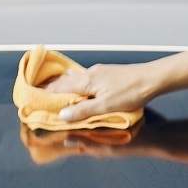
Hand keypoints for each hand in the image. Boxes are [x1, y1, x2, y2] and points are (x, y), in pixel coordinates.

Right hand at [43, 61, 158, 121]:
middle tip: (41, 96)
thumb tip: (61, 115)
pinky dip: (78, 83)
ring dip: (65, 85)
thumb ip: (83, 111)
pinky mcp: (108, 73)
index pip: (59, 88)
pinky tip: (81, 86)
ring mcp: (100, 72)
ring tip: (56, 92)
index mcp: (86, 82)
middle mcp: (90, 74)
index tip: (33, 100)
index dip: (46, 95)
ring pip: (76, 78)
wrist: (153, 78)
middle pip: (65, 81)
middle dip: (52, 89)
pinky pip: (86, 78)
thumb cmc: (131, 93)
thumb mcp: (106, 106)